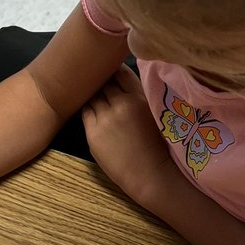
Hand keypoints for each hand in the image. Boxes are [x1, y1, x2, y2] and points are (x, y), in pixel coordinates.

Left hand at [82, 65, 173, 206]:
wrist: (150, 175)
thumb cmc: (159, 147)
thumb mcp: (155, 113)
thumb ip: (141, 95)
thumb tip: (125, 82)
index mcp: (140, 97)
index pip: (121, 72)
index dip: (113, 69)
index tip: (110, 69)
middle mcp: (121, 104)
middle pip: (104, 82)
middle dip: (101, 80)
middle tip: (98, 78)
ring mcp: (105, 118)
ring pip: (92, 96)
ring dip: (92, 93)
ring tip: (92, 93)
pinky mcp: (93, 133)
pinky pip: (85, 111)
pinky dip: (87, 107)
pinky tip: (89, 107)